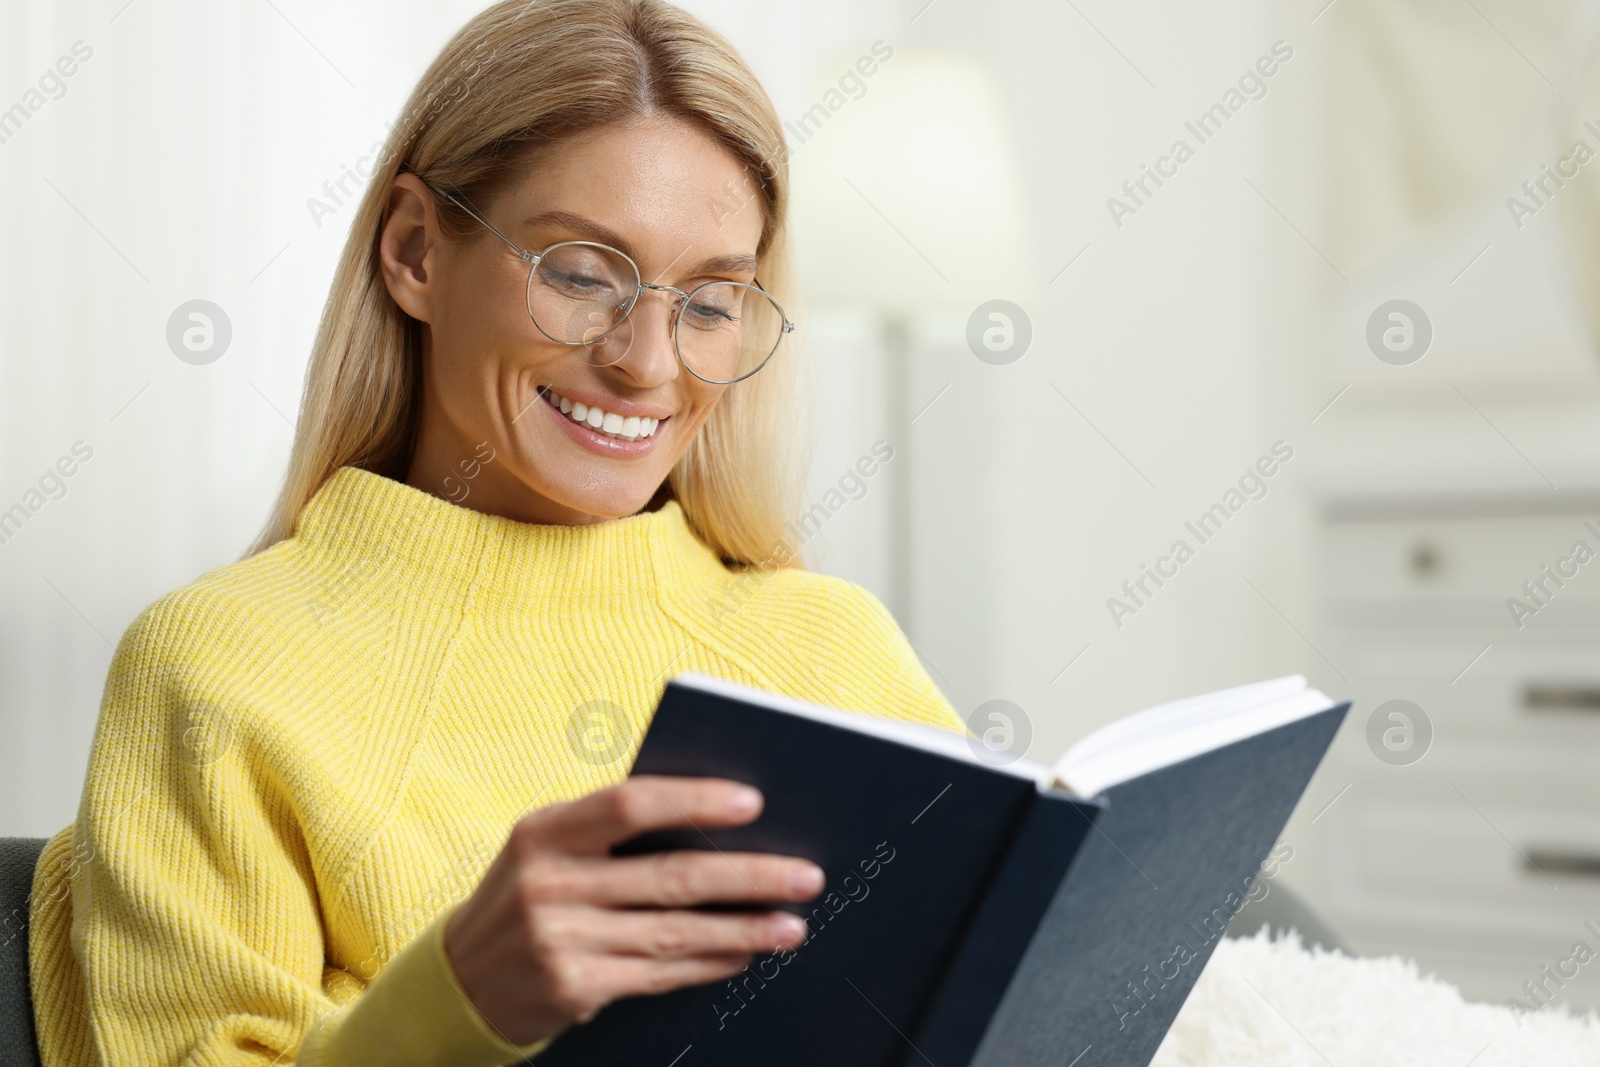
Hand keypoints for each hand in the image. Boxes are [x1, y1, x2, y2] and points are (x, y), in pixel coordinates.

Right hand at [443, 776, 822, 1045]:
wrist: (461, 979)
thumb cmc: (526, 893)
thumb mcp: (547, 846)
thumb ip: (609, 830)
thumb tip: (715, 818)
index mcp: (545, 831)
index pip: (629, 804)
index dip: (694, 801)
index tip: (752, 804)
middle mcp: (549, 884)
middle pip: (670, 876)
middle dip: (748, 875)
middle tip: (804, 875)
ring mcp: (561, 940)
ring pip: (676, 932)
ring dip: (744, 928)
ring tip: (792, 923)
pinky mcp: (574, 988)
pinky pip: (660, 973)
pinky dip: (710, 963)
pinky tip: (745, 954)